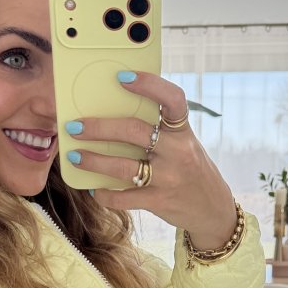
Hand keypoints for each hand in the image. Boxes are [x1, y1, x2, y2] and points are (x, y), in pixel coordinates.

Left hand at [65, 71, 237, 249]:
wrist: (212, 209)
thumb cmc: (190, 170)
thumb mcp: (183, 145)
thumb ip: (159, 131)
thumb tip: (112, 113)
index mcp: (183, 132)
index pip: (172, 100)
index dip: (149, 85)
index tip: (121, 77)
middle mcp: (178, 152)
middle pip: (134, 131)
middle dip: (99, 128)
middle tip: (75, 126)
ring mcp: (169, 178)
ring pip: (123, 166)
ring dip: (93, 160)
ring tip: (74, 156)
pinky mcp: (159, 202)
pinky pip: (124, 198)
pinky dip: (104, 194)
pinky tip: (94, 189)